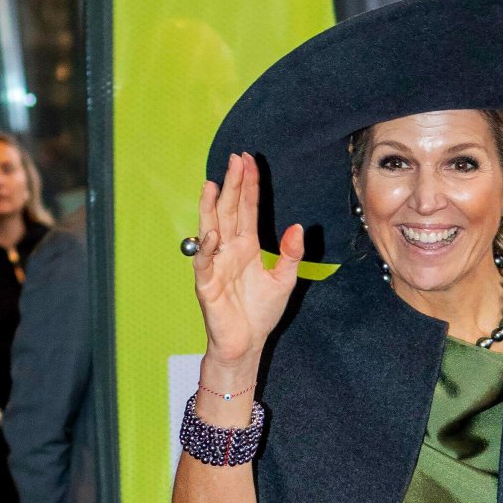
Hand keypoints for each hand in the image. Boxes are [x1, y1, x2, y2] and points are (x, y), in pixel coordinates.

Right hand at [191, 151, 303, 367]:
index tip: (250, 161)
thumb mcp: (284, 280)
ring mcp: (217, 263)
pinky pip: (205, 261)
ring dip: (210, 207)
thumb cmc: (261, 313)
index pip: (248, 209)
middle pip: (229, 210)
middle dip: (232, 185)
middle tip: (235, 159)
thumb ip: (291, 254)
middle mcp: (230, 249)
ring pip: (211, 228)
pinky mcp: (207, 283)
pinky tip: (213, 233)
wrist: (247, 343)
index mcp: (248, 246)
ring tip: (213, 183)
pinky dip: (207, 247)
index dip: (249, 186)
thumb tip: (298, 227)